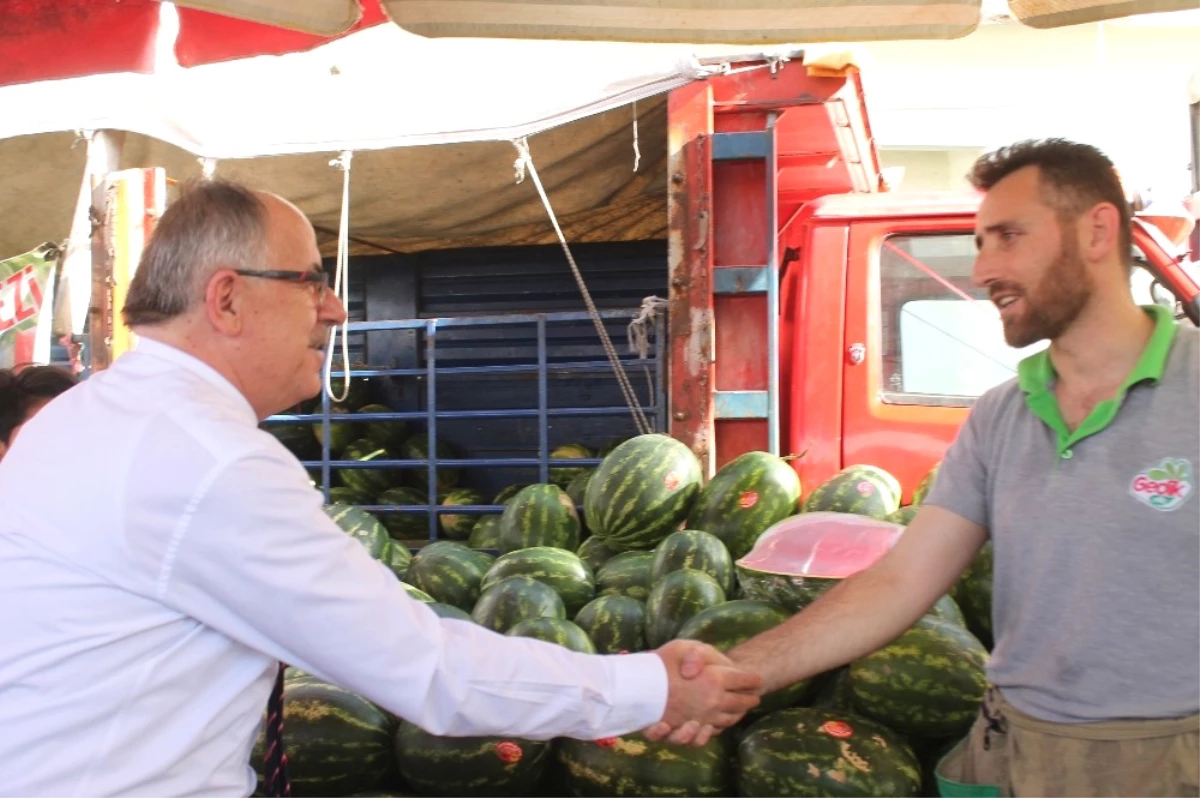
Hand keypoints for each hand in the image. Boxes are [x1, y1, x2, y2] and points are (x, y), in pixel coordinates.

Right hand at [642, 640, 762, 745]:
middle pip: (741, 702)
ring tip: (740, 710)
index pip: (744, 680)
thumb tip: (716, 670)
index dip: (752, 679)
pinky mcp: (689, 731)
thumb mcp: (682, 647)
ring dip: (737, 715)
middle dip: (750, 698)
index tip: (757, 679)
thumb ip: (701, 655)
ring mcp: (702, 719)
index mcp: (716, 679)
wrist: (636, 688)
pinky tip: (715, 724)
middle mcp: (714, 702)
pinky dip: (717, 729)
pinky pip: (709, 734)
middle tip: (755, 696)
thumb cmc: (659, 664)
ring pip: (728, 720)